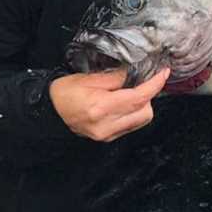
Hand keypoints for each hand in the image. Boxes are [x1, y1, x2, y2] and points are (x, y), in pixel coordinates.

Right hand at [49, 67, 169, 141]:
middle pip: (145, 112)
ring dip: (143, 105)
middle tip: (141, 82)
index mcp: (101, 108)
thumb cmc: (65, 92)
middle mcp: (106, 125)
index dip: (155, 84)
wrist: (48, 111)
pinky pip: (131, 125)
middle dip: (148, 96)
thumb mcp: (88, 78)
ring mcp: (107, 134)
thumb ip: (116, 76)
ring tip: (131, 93)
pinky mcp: (107, 138)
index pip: (139, 97)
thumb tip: (136, 72)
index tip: (163, 73)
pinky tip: (124, 104)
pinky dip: (134, 113)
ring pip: (141, 120)